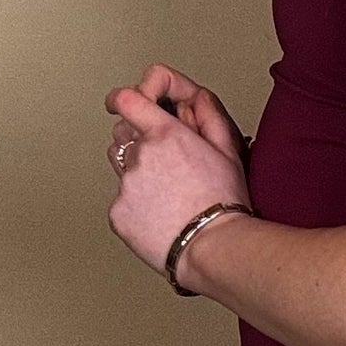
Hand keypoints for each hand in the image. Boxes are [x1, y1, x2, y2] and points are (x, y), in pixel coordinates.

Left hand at [105, 62, 253, 275]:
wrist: (211, 248)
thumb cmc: (224, 203)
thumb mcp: (227, 149)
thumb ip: (208, 116)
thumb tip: (196, 97)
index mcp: (165, 135)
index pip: (127, 100)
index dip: (121, 98)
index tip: (118, 102)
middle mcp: (140, 156)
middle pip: (123, 136)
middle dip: (138, 141)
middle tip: (165, 163)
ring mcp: (125, 186)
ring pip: (121, 169)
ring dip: (137, 174)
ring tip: (166, 194)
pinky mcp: (118, 214)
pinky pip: (122, 202)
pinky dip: (136, 206)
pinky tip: (160, 216)